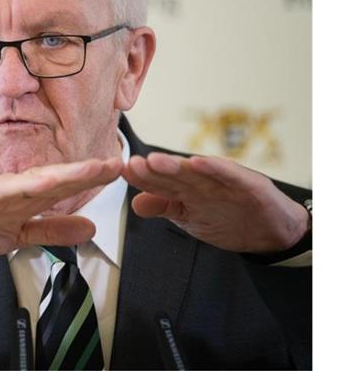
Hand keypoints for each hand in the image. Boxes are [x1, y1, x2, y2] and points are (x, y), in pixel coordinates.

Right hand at [0, 158, 122, 280]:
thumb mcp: (21, 236)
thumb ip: (53, 230)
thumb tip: (90, 228)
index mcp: (27, 197)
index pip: (64, 186)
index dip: (91, 178)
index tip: (117, 171)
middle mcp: (16, 189)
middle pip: (58, 178)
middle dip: (88, 171)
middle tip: (117, 162)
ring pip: (39, 181)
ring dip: (67, 174)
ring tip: (93, 168)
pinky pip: (8, 192)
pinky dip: (29, 187)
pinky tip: (49, 182)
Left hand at [123, 152, 308, 253]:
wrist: (271, 232)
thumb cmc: (229, 219)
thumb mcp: (189, 218)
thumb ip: (164, 207)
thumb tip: (135, 204)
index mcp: (187, 188)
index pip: (160, 182)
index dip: (141, 177)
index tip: (122, 171)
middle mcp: (203, 180)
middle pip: (175, 173)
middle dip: (153, 169)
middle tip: (133, 164)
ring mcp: (226, 181)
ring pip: (198, 171)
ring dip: (176, 165)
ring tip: (155, 161)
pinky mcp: (249, 185)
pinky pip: (231, 175)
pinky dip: (216, 169)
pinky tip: (199, 163)